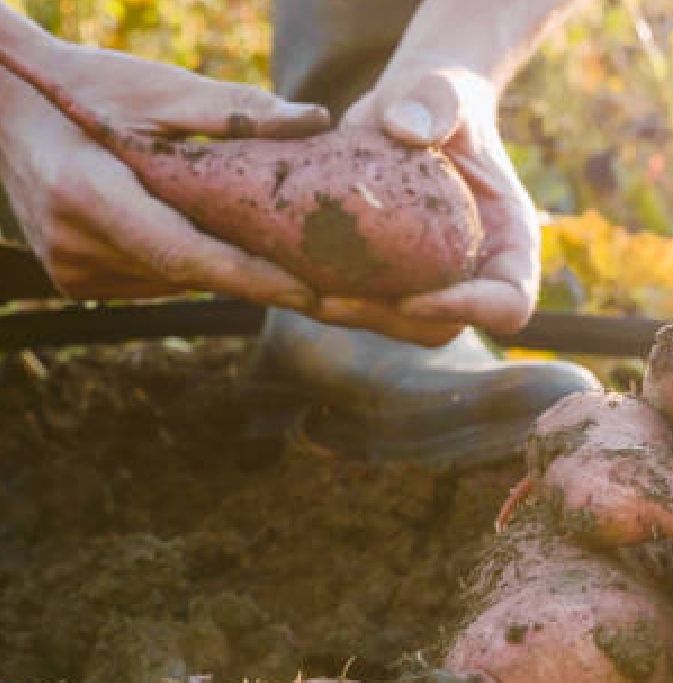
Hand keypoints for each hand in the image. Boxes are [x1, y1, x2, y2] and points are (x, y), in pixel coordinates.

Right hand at [0, 39, 331, 309]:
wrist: (6, 107)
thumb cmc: (89, 87)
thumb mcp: (157, 89)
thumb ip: (234, 110)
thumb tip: (314, 119)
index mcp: (89, 197)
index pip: (187, 256)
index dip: (253, 279)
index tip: (313, 293)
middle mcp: (75, 247)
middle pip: (189, 274)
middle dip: (257, 274)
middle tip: (328, 275)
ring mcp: (72, 271)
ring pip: (177, 282)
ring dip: (223, 267)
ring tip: (283, 250)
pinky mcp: (76, 281)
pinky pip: (155, 279)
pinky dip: (190, 264)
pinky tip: (218, 239)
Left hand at [313, 67, 539, 345]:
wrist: (412, 108)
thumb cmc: (440, 97)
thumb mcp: (442, 92)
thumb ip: (436, 102)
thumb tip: (405, 128)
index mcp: (510, 241)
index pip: (508, 304)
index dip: (468, 311)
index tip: (413, 297)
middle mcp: (477, 272)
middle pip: (446, 326)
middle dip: (390, 320)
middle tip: (331, 300)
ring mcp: (436, 281)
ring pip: (401, 326)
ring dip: (353, 316)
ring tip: (300, 292)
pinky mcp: (393, 278)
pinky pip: (367, 303)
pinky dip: (329, 295)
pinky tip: (285, 275)